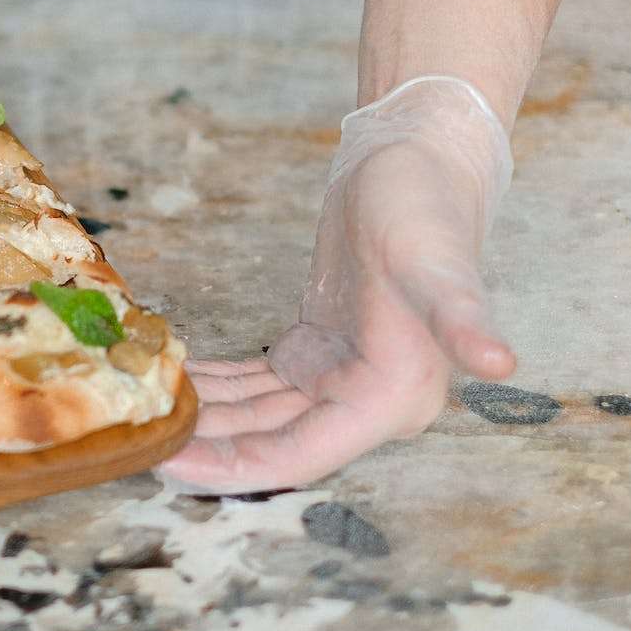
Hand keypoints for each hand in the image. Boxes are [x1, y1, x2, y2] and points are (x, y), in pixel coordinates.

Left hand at [158, 76, 515, 492]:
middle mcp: (367, 401)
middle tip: (129, 442)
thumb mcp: (439, 262)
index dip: (230, 467)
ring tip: (135, 414)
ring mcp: (338, 379)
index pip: (297, 455)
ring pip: (256, 418)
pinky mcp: (316, 351)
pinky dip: (214, 387)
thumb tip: (501, 362)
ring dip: (202, 420)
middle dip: (202, 448)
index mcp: (393, 399)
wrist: (419, 162)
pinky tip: (169, 381)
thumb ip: (463, 317)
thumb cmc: (428, 209)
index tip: (164, 464)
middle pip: (269, 444)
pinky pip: (255, 386)